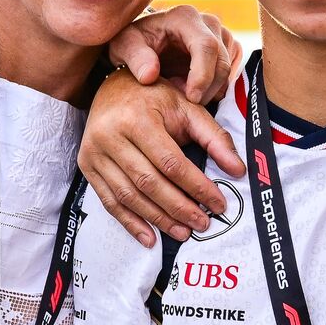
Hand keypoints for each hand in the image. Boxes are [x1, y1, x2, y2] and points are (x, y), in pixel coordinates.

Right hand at [78, 71, 241, 248]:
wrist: (114, 87)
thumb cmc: (156, 99)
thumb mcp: (188, 108)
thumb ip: (215, 138)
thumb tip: (238, 170)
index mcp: (138, 118)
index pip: (171, 163)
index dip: (196, 186)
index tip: (218, 204)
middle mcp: (111, 135)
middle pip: (149, 182)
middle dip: (179, 208)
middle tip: (202, 223)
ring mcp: (95, 152)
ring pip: (129, 196)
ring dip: (157, 219)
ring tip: (182, 232)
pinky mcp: (86, 166)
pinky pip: (109, 202)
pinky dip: (130, 222)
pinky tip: (150, 237)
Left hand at [107, 5, 238, 103]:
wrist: (145, 41)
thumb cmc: (134, 42)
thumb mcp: (124, 46)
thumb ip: (135, 58)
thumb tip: (150, 75)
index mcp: (184, 17)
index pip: (206, 47)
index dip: (202, 76)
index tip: (191, 99)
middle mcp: (208, 22)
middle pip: (221, 61)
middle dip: (206, 89)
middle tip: (183, 101)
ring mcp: (221, 35)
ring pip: (229, 69)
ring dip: (210, 90)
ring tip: (182, 91)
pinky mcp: (227, 48)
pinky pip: (232, 73)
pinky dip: (215, 88)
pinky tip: (193, 89)